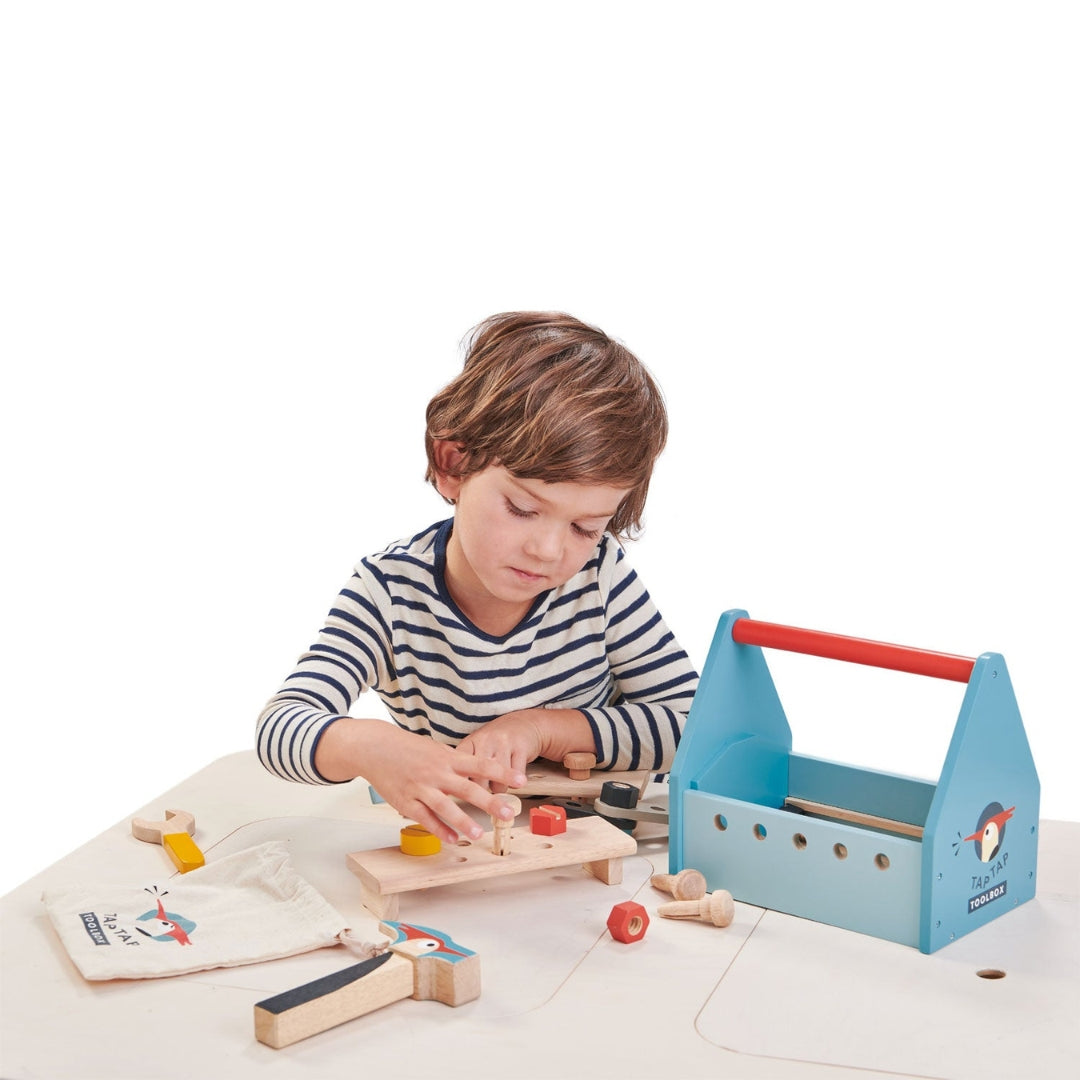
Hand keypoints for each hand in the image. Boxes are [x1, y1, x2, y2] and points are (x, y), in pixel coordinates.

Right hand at [314, 719, 525, 843]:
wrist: (375, 747)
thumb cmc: (409, 748)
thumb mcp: (437, 749)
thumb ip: (457, 763)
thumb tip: (480, 773)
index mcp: (448, 757)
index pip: (482, 764)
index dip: (503, 772)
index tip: (521, 780)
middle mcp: (437, 773)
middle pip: (469, 789)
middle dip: (490, 802)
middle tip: (508, 813)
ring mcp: (421, 788)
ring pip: (446, 807)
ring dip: (463, 822)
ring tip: (478, 833)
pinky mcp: (406, 802)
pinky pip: (425, 818)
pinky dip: (439, 830)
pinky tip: (451, 838)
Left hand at [456, 710, 545, 786]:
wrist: (524, 723)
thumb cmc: (496, 741)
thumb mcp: (477, 747)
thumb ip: (464, 765)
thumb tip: (451, 791)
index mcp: (471, 742)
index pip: (458, 769)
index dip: (457, 785)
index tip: (457, 795)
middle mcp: (485, 741)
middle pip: (477, 782)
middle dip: (482, 791)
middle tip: (485, 788)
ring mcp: (502, 743)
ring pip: (497, 784)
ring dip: (500, 788)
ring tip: (500, 779)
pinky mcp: (520, 748)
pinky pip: (515, 779)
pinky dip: (515, 783)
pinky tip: (514, 775)